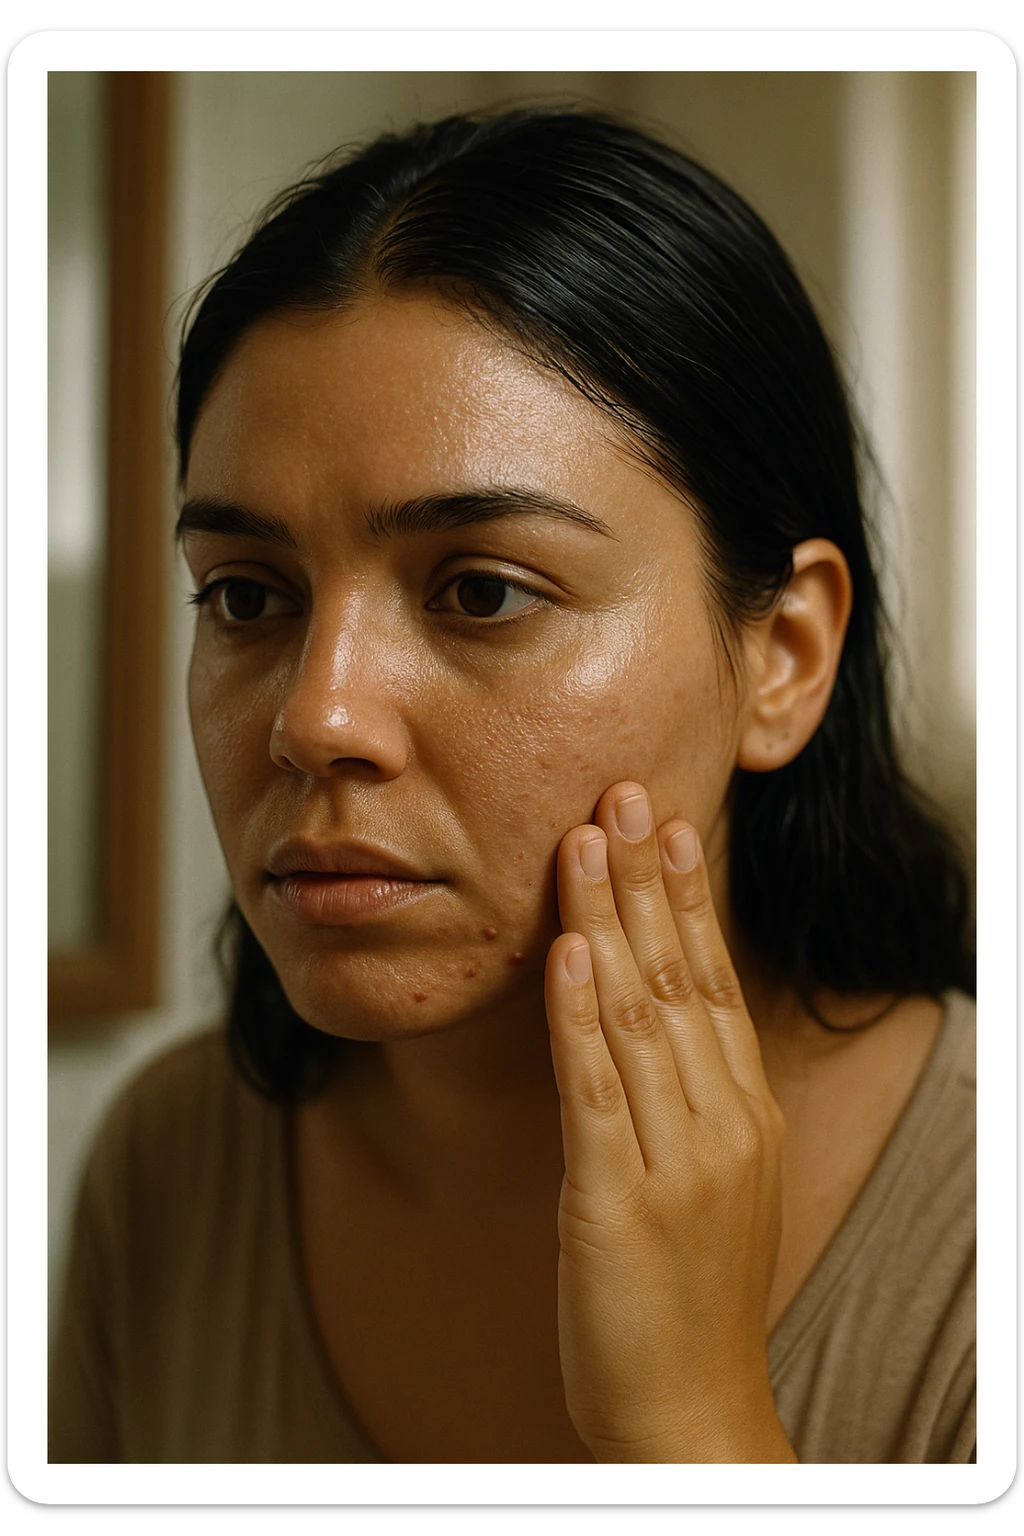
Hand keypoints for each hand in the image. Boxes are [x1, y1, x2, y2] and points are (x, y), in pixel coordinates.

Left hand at [545, 782, 794, 1462]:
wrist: (688, 1414)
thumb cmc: (686, 1296)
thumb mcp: (705, 1180)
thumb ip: (682, 1097)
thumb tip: (637, 1014)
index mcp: (744, 1114)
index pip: (714, 980)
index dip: (686, 898)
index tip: (666, 825)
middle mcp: (723, 1122)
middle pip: (683, 976)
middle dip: (649, 880)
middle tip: (626, 794)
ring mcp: (678, 1160)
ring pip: (640, 1013)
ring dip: (609, 918)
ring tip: (587, 838)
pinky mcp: (620, 1199)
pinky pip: (598, 1087)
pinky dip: (580, 1012)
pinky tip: (568, 949)